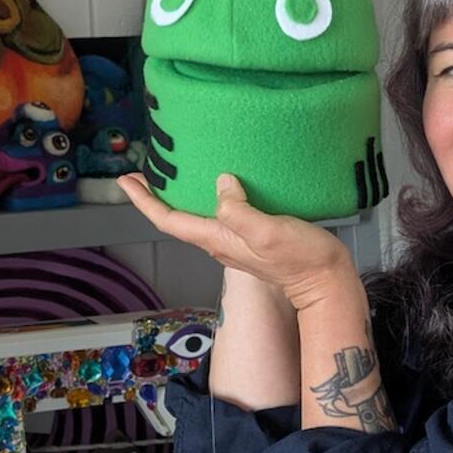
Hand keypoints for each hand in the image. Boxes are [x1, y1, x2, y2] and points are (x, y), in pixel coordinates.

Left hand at [116, 172, 354, 309]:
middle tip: (145, 172)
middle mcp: (220, 242)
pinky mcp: (251, 237)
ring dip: (181, 198)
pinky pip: (220, 215)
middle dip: (156, 197)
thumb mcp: (268, 232)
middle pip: (177, 219)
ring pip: (196, 218)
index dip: (145, 201)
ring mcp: (235, 242)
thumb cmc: (300, 258)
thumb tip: (220, 184)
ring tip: (176, 175)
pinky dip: (208, 199)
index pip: (169, 220)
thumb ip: (239, 211)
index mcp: (218, 238)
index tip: (126, 180)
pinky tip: (219, 186)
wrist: (325, 280)